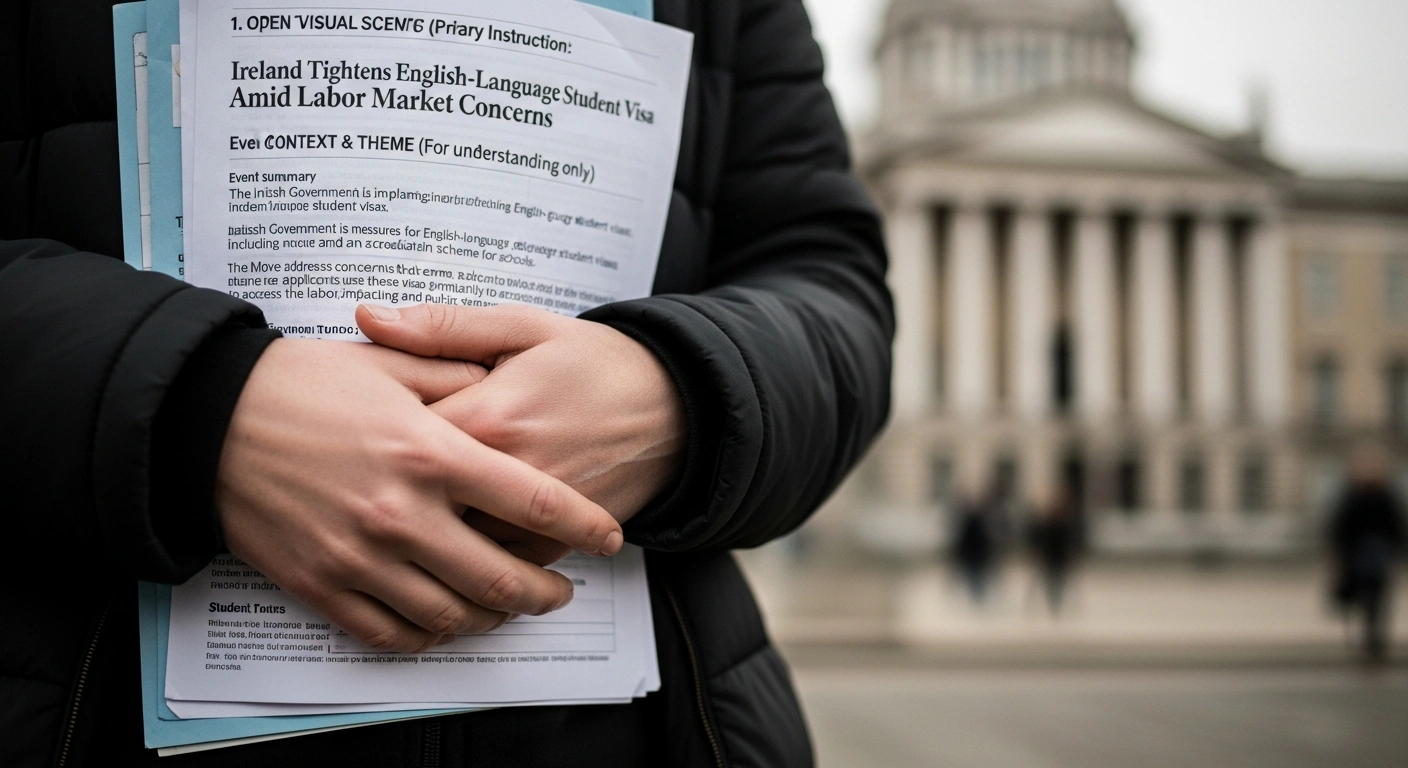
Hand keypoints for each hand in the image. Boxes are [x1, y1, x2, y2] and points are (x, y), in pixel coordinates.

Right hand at [216, 339, 624, 652]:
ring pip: (452, 614)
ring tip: (510, 607)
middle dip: (548, 592)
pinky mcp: (321, 584)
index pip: (535, 502)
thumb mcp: (389, 363)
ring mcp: (360, 556)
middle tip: (563, 592)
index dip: (584, 527)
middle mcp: (402, 513)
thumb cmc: (302, 383)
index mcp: (431, 452)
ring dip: (494, 618)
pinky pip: (390, 632)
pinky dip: (430, 636)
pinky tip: (448, 622)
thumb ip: (458, 373)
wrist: (206, 419)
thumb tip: (504, 386)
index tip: (608, 539)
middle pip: (502, 576)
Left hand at [357, 304, 686, 560]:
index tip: (344, 431)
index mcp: (486, 413)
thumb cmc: (593, 361)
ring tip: (383, 519)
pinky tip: (437, 545)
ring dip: (416, 536)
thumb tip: (367, 315)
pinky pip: (490, 566)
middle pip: (414, 502)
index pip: (396, 438)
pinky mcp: (553, 544)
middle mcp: (505, 474)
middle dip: (381, 495)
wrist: (676, 407)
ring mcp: (530, 517)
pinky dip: (462, 561)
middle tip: (355, 481)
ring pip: (449, 545)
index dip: (363, 435)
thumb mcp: (522, 327)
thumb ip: (442, 327)